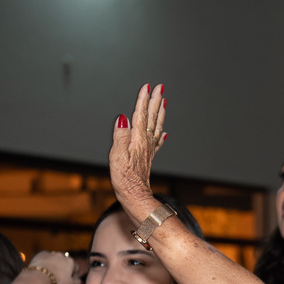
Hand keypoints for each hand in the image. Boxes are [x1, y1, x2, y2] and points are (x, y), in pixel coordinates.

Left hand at [28, 251, 81, 283]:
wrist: (40, 275)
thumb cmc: (58, 280)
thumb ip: (77, 283)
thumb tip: (80, 282)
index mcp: (71, 261)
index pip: (76, 267)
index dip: (74, 274)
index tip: (71, 279)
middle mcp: (62, 255)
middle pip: (65, 262)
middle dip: (64, 268)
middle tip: (60, 276)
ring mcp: (52, 253)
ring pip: (55, 259)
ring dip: (54, 264)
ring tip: (51, 272)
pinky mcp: (42, 253)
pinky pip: (45, 257)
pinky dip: (45, 261)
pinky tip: (43, 268)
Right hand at [108, 83, 165, 212]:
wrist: (135, 197)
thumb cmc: (125, 180)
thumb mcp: (117, 156)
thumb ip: (120, 136)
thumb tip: (123, 119)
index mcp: (138, 140)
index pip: (141, 114)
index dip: (144, 100)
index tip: (148, 86)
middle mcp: (145, 143)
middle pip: (151, 117)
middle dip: (155, 101)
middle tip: (160, 87)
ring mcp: (148, 150)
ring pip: (156, 127)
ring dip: (160, 113)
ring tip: (163, 102)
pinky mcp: (148, 158)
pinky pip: (157, 142)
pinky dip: (161, 134)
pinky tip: (165, 132)